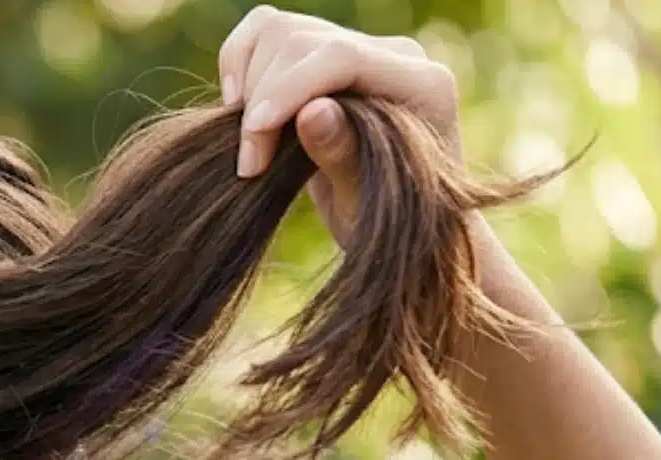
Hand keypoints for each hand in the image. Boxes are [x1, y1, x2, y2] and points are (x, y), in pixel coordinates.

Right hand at [219, 6, 463, 242]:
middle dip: (263, 100)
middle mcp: (392, 55)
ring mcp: (355, 49)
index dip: (289, 88)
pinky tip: (237, 104)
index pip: (343, 55)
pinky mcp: (321, 54)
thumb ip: (343, 156)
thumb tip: (312, 111)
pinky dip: (239, 61)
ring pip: (278, 31)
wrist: (392, 228)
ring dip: (249, 86)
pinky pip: (265, 30)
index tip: (254, 135)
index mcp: (422, 85)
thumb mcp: (364, 207)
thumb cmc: (385, 226)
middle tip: (250, 166)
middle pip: (302, 41)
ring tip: (252, 145)